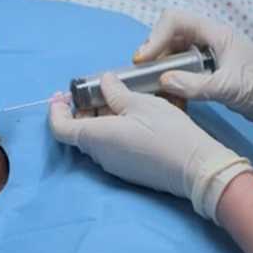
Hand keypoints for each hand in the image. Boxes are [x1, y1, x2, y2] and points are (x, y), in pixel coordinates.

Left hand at [49, 73, 252, 222]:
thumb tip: (104, 82)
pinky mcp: (129, 170)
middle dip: (83, 109)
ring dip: (100, 118)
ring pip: (96, 138)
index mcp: (96, 137)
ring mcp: (114, 166)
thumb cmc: (167, 132)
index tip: (63, 94)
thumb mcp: (141, 103)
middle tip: (99, 89)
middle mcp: (100, 155)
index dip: (56, 110)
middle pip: (79, 131)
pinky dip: (112, 129)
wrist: (196, 168)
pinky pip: (111, 147)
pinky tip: (132, 116)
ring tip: (120, 98)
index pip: (60, 128)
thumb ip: (116, 92)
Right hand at [137, 9, 252, 154]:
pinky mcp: (215, 76)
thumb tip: (164, 80)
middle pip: (172, 35)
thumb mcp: (231, 88)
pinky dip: (174, 80)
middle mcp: (213, 42)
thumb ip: (196, 85)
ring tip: (155, 87)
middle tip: (144, 75)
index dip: (155, 36)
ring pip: (177, 54)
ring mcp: (213, 59)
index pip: (176, 20)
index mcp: (218, 34)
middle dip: (155, 51)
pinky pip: (186, 71)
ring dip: (163, 67)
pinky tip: (172, 97)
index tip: (144, 60)